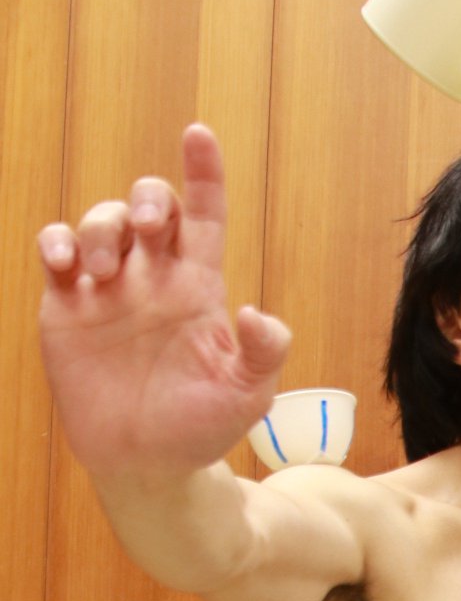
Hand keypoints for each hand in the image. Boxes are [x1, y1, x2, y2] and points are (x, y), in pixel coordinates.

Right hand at [37, 125, 289, 480]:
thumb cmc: (200, 427)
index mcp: (198, 286)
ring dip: (102, 227)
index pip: (204, 215)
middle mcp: (154, 277)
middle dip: (147, 199)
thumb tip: (257, 313)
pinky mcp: (67, 307)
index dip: (204, 172)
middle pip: (150, 206)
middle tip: (148, 230)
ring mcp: (108, 289)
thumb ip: (264, 353)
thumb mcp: (247, 395)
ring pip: (102, 222)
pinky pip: (56, 252)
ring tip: (104, 268)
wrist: (146, 465)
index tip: (199, 136)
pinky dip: (57, 242)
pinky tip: (68, 262)